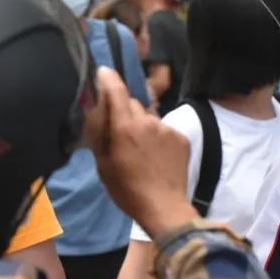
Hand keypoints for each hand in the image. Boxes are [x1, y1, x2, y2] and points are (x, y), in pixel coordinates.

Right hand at [88, 67, 194, 236]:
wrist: (164, 206)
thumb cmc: (127, 189)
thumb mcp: (103, 163)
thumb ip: (100, 133)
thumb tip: (96, 111)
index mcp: (125, 127)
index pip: (116, 92)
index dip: (109, 79)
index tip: (104, 72)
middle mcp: (148, 122)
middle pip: (133, 104)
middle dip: (124, 111)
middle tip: (120, 130)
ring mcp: (168, 129)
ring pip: (150, 118)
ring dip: (143, 125)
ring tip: (141, 149)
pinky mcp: (182, 138)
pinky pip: (165, 130)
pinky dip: (159, 137)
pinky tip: (157, 156)